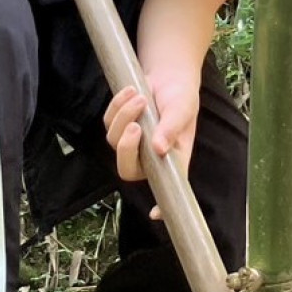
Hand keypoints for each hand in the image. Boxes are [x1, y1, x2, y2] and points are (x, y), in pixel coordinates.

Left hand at [103, 78, 199, 211]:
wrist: (169, 77)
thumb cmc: (181, 98)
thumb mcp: (182, 110)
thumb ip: (171, 128)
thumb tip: (159, 148)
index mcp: (171, 159)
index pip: (167, 187)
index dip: (161, 204)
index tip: (155, 213)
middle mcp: (150, 157)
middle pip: (128, 169)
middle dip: (127, 149)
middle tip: (136, 127)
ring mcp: (132, 143)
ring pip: (114, 141)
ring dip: (125, 117)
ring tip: (141, 97)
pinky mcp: (118, 126)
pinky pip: (108, 122)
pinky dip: (117, 106)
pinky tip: (131, 92)